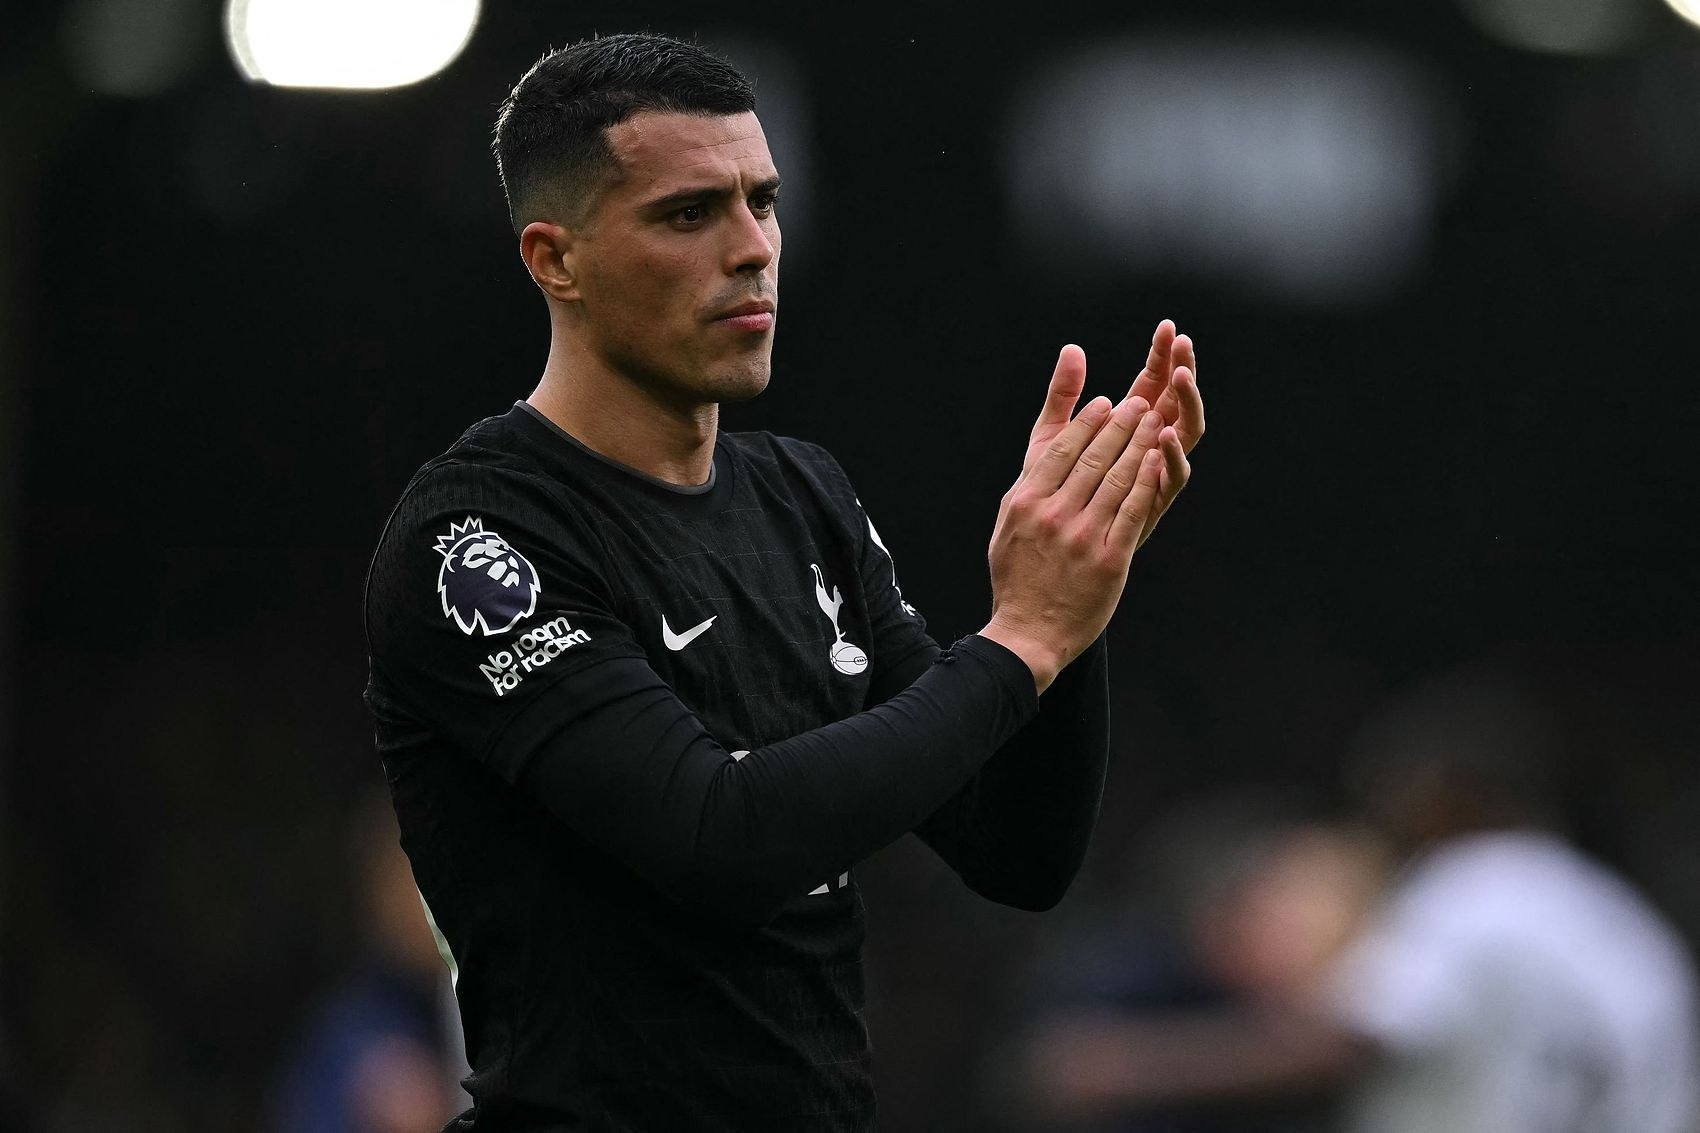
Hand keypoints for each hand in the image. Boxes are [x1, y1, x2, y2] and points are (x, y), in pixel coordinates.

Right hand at [982, 389, 1166, 692]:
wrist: (1028, 632)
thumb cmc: (1017, 577)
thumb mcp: (1008, 524)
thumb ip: (1030, 485)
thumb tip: (1047, 448)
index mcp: (1025, 503)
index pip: (1061, 450)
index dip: (1087, 423)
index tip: (1105, 403)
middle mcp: (1053, 515)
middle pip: (1093, 457)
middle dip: (1120, 424)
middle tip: (1139, 402)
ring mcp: (1082, 537)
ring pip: (1117, 478)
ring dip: (1139, 444)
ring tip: (1154, 421)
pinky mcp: (1109, 559)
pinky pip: (1133, 511)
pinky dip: (1147, 481)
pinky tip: (1158, 459)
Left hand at [1023, 321, 1204, 547]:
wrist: (1048, 582)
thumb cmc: (1049, 508)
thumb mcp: (1047, 445)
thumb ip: (1061, 398)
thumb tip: (1072, 348)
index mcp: (1128, 432)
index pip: (1152, 384)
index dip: (1160, 356)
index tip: (1169, 327)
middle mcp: (1147, 454)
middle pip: (1174, 404)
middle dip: (1181, 371)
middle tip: (1184, 343)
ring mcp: (1151, 482)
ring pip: (1183, 437)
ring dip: (1186, 405)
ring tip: (1182, 377)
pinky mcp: (1150, 513)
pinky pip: (1171, 482)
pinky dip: (1171, 458)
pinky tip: (1167, 434)